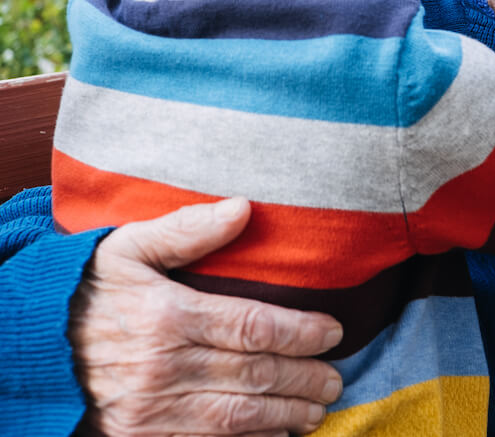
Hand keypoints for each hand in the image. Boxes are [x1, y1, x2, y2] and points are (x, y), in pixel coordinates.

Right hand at [69, 197, 343, 435]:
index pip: (255, 326)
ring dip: (285, 416)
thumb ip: (188, 230)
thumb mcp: (128, 248)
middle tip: (335, 378)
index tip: (333, 332)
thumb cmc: (84, 291)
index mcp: (168, 315)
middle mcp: (164, 366)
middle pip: (254, 375)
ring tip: (316, 409)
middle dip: (304, 378)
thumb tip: (244, 208)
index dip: (302, 332)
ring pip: (237, 417)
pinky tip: (274, 436)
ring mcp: (151, 408)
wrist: (24, 347)